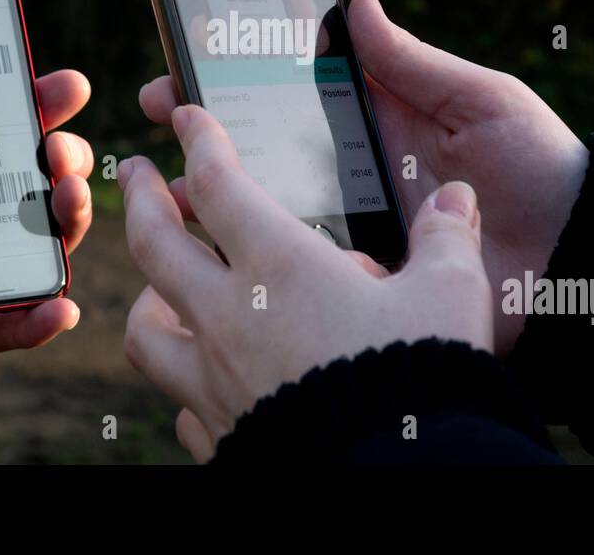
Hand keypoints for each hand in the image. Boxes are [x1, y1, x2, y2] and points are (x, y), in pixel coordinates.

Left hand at [120, 103, 491, 462]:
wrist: (402, 477)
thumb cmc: (421, 375)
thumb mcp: (451, 295)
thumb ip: (447, 239)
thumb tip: (455, 200)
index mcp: (277, 266)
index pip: (216, 182)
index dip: (198, 139)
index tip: (186, 116)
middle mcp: (228, 319)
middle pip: (153, 245)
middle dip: (141, 200)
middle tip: (137, 175)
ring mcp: (214, 383)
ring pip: (146, 332)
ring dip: (149, 298)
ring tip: (164, 288)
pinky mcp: (221, 437)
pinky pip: (182, 405)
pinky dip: (187, 385)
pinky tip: (211, 381)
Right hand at [138, 0, 586, 354]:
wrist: (585, 257)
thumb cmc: (539, 165)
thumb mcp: (480, 99)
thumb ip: (413, 61)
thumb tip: (355, 0)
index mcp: (374, 126)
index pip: (289, 97)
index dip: (235, 82)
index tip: (185, 67)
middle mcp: (354, 179)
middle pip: (265, 158)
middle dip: (206, 144)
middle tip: (158, 127)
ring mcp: (357, 235)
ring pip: (273, 222)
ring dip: (218, 209)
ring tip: (171, 197)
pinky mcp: (370, 289)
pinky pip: (312, 280)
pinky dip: (269, 271)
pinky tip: (221, 263)